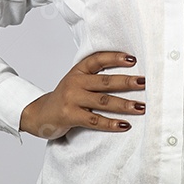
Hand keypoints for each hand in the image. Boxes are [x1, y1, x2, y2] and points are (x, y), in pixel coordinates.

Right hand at [19, 51, 145, 139]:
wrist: (39, 114)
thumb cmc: (66, 97)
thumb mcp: (77, 81)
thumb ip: (96, 77)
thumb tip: (129, 76)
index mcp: (78, 70)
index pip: (98, 59)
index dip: (115, 58)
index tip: (133, 59)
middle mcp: (75, 82)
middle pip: (105, 82)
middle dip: (127, 82)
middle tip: (145, 83)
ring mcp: (71, 99)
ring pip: (103, 101)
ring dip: (124, 105)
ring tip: (141, 107)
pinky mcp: (69, 116)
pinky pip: (94, 120)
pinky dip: (111, 123)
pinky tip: (124, 125)